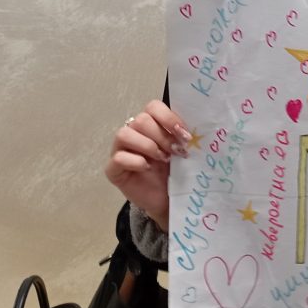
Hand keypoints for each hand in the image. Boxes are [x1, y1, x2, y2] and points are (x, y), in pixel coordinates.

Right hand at [103, 100, 189, 229]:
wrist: (168, 200)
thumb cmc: (174, 172)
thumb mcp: (181, 150)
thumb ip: (182, 136)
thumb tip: (195, 126)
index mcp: (150, 124)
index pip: (153, 107)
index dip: (169, 118)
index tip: (185, 135)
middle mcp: (133, 133)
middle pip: (141, 120)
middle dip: (162, 135)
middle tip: (177, 150)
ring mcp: (119, 150)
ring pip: (124, 134)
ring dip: (148, 146)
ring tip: (164, 159)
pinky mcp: (113, 170)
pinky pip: (118, 158)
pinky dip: (135, 161)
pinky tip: (147, 168)